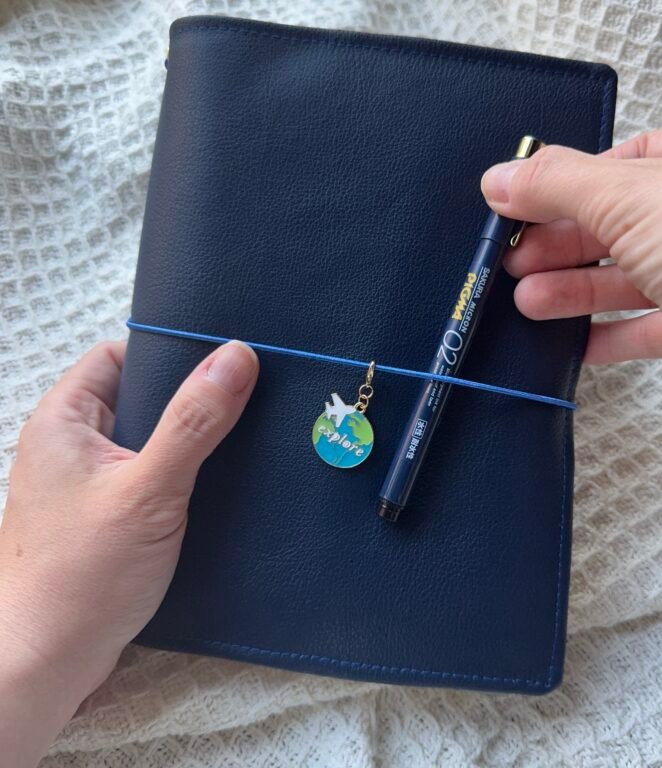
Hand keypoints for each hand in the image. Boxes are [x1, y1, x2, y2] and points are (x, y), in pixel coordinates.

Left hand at [0, 339, 258, 766]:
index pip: (119, 355)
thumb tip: (237, 357)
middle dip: (191, 398)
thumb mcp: (148, 489)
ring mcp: (89, 482)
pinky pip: (151, 475)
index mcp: (64, 420)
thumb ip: (194, 422)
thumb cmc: (83, 574)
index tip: (224, 359)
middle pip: (140, 397)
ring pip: (150, 439)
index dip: (170, 351)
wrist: (47, 663)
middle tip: (246, 398)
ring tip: (243, 437)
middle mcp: (72, 444)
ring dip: (191, 440)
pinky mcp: (107, 515)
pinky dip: (184, 474)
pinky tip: (221, 482)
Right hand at [481, 106, 661, 430]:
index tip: (520, 207)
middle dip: (563, 245)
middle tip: (514, 261)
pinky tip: (577, 344)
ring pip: (636, 276)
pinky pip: (657, 327)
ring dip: (578, 291)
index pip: (628, 159)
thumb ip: (561, 186)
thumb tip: (504, 177)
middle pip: (624, 222)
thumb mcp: (634, 196)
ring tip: (528, 303)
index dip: (568, 185)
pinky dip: (614, 336)